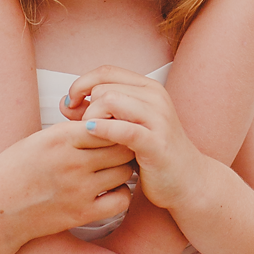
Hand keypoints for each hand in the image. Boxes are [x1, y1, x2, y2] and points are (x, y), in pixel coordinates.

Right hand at [0, 119, 135, 243]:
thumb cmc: (13, 172)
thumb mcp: (38, 139)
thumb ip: (70, 131)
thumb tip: (100, 122)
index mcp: (59, 138)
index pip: (106, 124)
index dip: (114, 126)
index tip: (115, 129)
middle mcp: (72, 162)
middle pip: (121, 147)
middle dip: (125, 145)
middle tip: (122, 148)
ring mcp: (79, 189)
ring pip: (124, 172)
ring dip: (124, 168)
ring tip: (115, 168)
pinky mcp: (82, 213)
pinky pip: (121, 200)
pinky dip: (121, 194)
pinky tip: (111, 190)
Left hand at [63, 66, 204, 212]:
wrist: (188, 182)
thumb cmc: (153, 155)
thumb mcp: (123, 127)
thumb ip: (96, 112)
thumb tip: (65, 103)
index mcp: (148, 88)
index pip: (106, 71)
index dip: (81, 83)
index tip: (70, 103)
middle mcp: (155, 97)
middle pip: (103, 87)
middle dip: (85, 107)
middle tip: (84, 129)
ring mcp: (158, 118)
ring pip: (109, 101)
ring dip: (91, 119)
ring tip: (91, 137)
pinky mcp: (156, 142)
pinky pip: (123, 129)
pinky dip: (102, 130)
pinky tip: (91, 135)